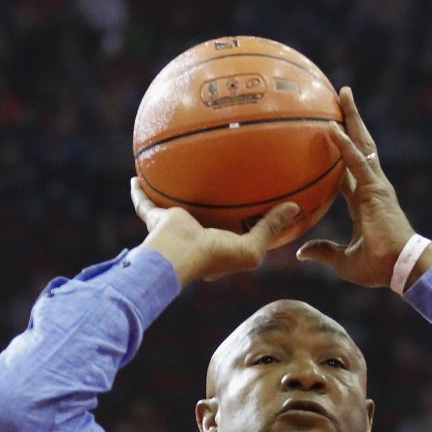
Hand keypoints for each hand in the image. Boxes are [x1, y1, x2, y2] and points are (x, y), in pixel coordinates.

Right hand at [130, 179, 300, 286]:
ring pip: (172, 208)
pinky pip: (145, 203)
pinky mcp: (157, 219)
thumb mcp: (250, 248)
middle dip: (204, 205)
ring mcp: (173, 229)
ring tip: (175, 174)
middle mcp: (194, 237)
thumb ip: (270, 228)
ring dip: (172, 194)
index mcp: (215, 247)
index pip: (228, 232)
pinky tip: (136, 176)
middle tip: (211, 188)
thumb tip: (294, 207)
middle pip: (200, 216)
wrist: (181, 256)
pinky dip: (139, 192)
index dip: (236, 223)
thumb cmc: (215, 257)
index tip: (245, 208)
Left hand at [296, 88, 431, 287]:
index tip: (330, 134)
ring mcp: (375, 184)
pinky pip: (357, 162)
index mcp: (364, 200)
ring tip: (343, 95)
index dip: (341, 150)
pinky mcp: (376, 189)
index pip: (349, 169)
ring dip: (351, 119)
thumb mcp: (344, 260)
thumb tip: (302, 252)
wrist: (400, 268)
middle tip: (340, 98)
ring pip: (361, 144)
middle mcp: (371, 186)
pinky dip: (345, 145)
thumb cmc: (378, 267)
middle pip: (358, 146)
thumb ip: (324, 251)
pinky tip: (334, 128)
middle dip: (350, 121)